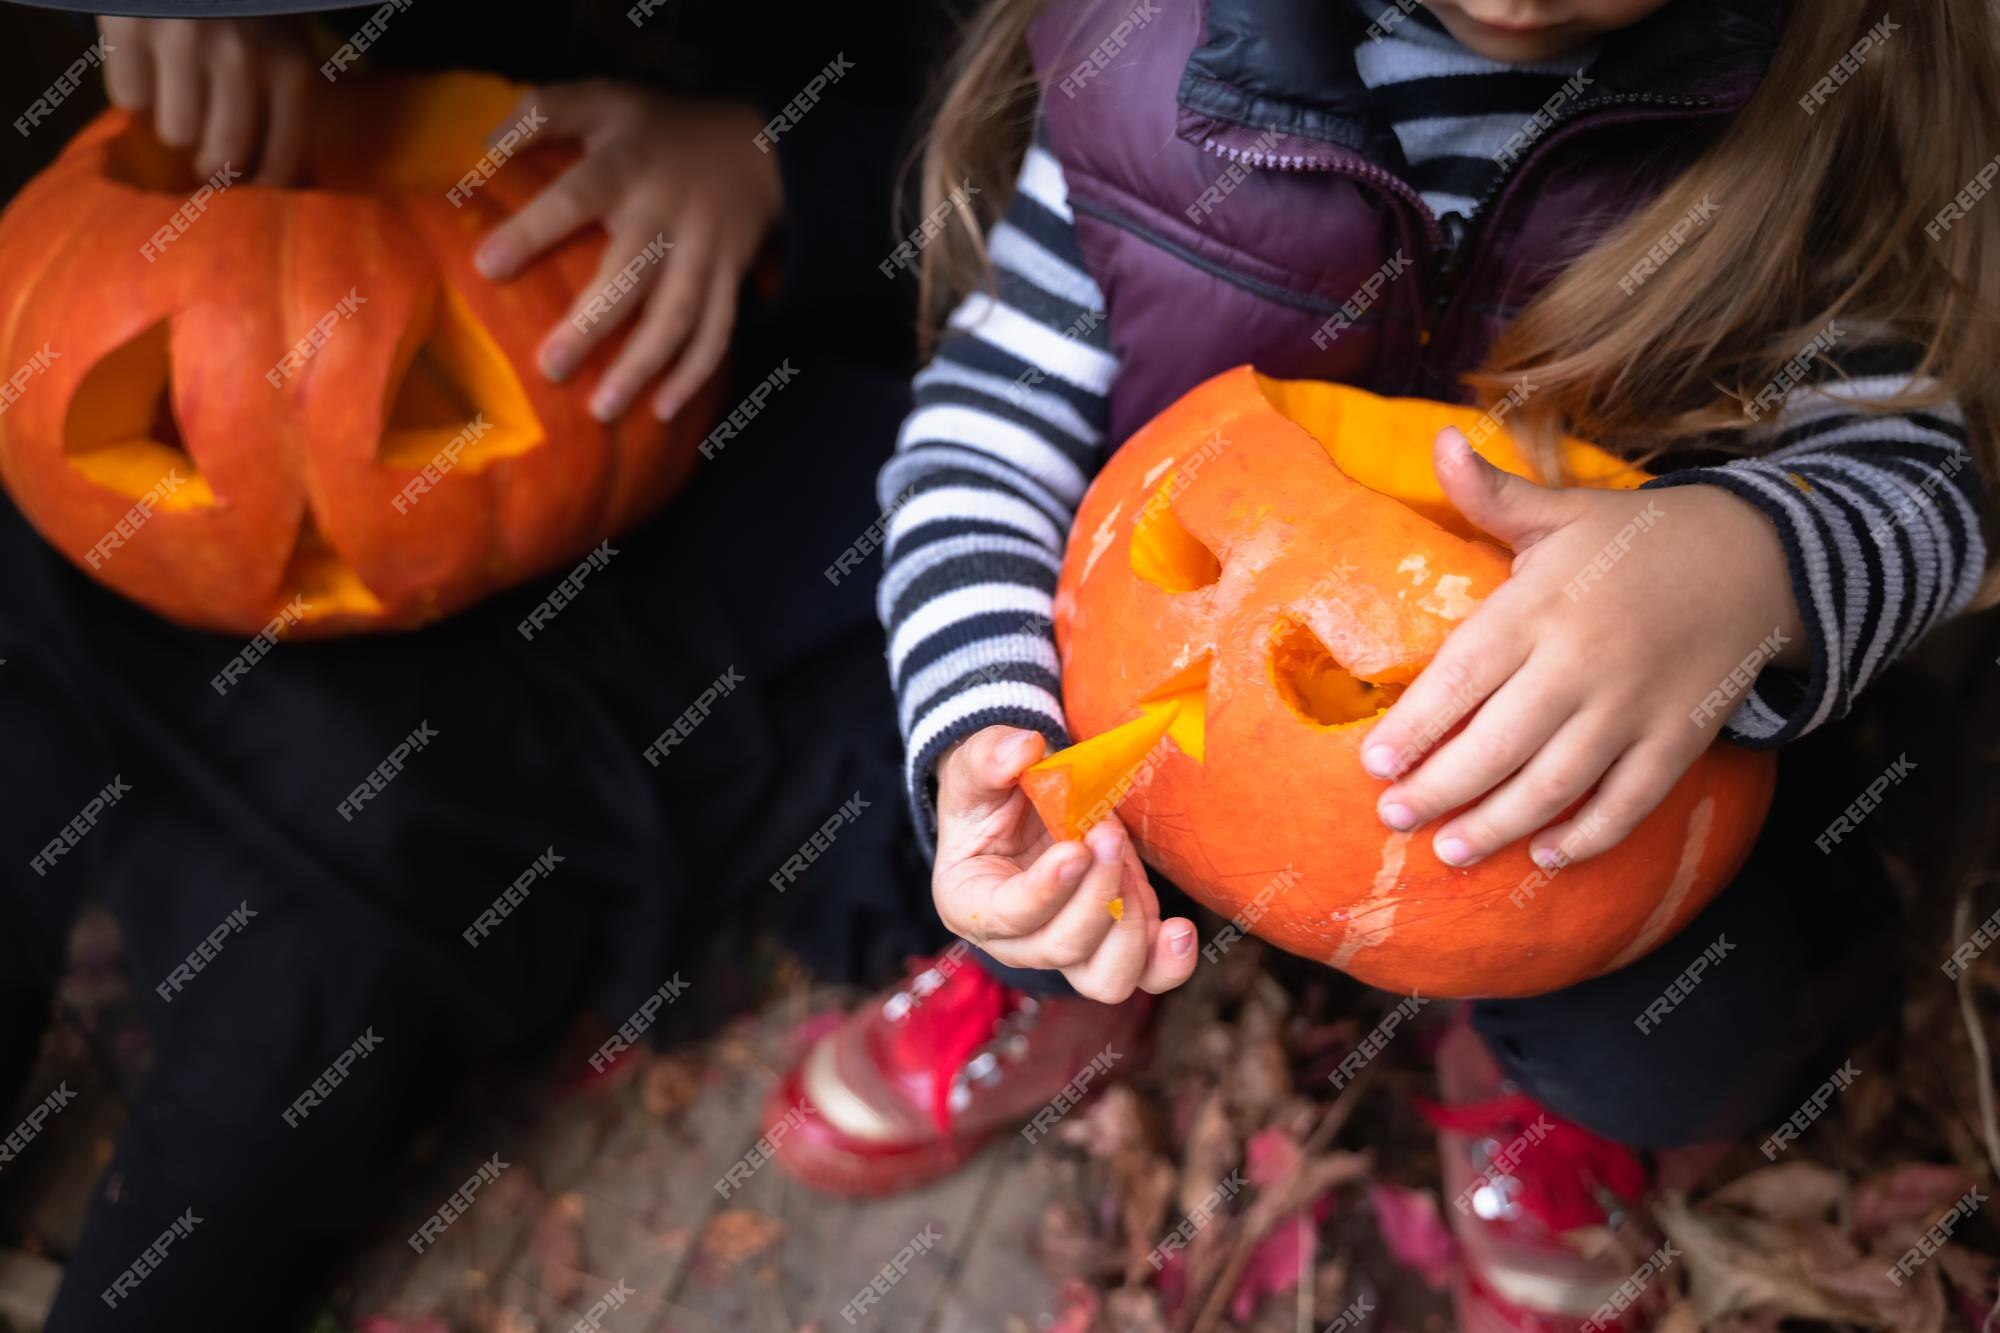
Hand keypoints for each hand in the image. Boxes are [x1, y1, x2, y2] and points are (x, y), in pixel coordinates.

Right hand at [97, 16, 313, 183]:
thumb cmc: (247, 1)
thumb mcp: (287, 39)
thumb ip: (283, 95)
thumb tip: (273, 174)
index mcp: (290, 68)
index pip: (282, 159)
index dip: (263, 184)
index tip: (251, 186)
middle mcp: (242, 59)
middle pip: (222, 157)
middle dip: (212, 167)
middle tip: (205, 160)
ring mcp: (185, 41)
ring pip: (174, 132)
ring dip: (173, 123)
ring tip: (180, 98)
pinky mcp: (131, 27)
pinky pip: (129, 97)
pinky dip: (134, 89)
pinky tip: (148, 67)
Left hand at [472, 81, 780, 422]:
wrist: (755, 146)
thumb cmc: (658, 130)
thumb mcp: (606, 98)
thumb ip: (546, 111)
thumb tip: (485, 144)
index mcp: (627, 167)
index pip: (576, 197)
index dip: (533, 229)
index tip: (487, 265)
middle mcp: (666, 215)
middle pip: (632, 275)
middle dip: (594, 324)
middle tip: (551, 368)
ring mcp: (702, 253)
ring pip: (676, 317)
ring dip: (643, 365)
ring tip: (603, 408)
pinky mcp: (728, 281)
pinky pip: (717, 334)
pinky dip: (694, 374)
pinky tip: (663, 410)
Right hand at [931, 726, 1198, 1003]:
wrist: (1022, 804)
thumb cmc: (992, 792)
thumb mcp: (975, 769)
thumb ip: (988, 757)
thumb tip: (1022, 749)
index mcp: (970, 903)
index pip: (1008, 916)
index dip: (1046, 890)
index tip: (1078, 848)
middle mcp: (1017, 941)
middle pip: (1061, 949)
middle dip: (1096, 895)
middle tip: (1108, 834)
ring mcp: (1071, 949)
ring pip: (1106, 978)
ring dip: (1130, 927)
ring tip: (1131, 865)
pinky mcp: (1114, 943)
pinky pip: (1146, 974)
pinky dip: (1168, 962)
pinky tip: (1180, 927)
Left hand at [1361, 427, 1805, 869]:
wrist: (1756, 557)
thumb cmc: (1632, 539)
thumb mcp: (1561, 511)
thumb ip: (1493, 494)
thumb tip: (1439, 442)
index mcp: (1540, 607)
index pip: (1462, 677)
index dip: (1415, 726)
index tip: (1373, 764)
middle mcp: (1582, 662)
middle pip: (1498, 743)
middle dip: (1440, 789)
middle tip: (1395, 818)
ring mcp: (1634, 706)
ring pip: (1556, 783)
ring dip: (1499, 825)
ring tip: (1452, 851)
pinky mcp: (1679, 737)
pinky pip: (1631, 800)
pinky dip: (1591, 836)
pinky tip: (1548, 857)